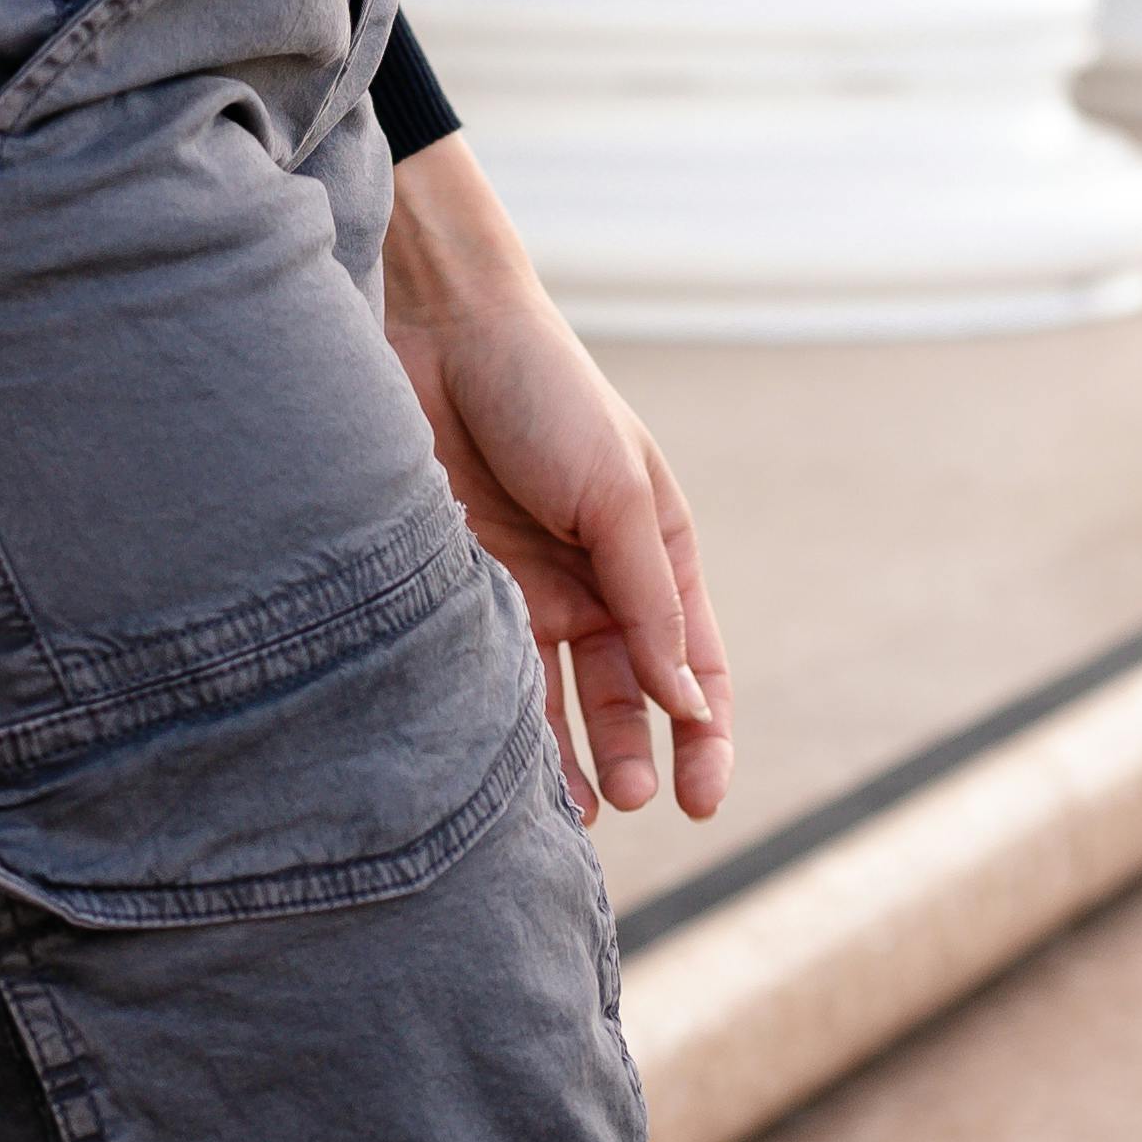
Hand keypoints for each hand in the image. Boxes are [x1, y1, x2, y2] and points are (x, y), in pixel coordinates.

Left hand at [378, 135, 735, 827]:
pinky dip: (500, 722)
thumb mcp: (618, 495)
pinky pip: (489, 671)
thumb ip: (650, 602)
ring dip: (566, 757)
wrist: (437, 330)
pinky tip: (499, 761)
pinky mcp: (462, 587)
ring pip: (553, 698)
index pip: (696, 667)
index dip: (705, 737)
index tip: (699, 799)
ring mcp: (526, 587)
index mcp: (654, 554)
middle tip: (624, 798)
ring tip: (568, 811)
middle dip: (630, 754)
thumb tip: (687, 705)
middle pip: (624, 695)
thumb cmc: (545, 393)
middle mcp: (594, 581)